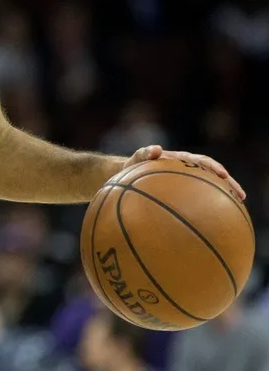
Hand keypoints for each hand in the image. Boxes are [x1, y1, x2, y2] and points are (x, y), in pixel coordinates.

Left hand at [124, 145, 245, 200]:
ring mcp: (187, 180)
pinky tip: (213, 220)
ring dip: (224, 194)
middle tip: (240, 195)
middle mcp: (188, 169)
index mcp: (180, 160)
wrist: (129, 174)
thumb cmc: (134, 166)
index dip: (213, 167)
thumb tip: (156, 150)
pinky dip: (208, 205)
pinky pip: (199, 197)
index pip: (201, 161)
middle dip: (228, 183)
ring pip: (210, 186)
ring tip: (238, 206)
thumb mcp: (137, 158)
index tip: (223, 175)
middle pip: (213, 175)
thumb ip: (144, 153)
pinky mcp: (183, 192)